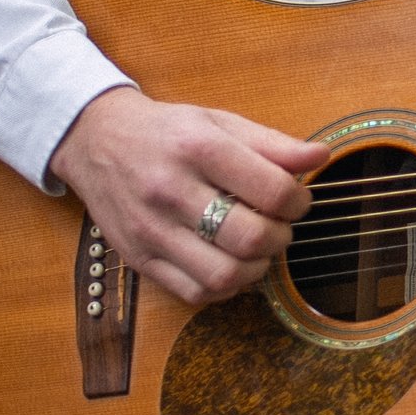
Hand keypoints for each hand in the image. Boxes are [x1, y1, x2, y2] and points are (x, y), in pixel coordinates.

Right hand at [48, 87, 323, 305]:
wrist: (95, 141)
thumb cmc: (167, 131)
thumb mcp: (220, 121)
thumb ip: (272, 143)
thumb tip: (320, 156)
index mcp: (199, 148)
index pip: (272, 190)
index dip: (299, 201)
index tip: (297, 200)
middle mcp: (171, 190)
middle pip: (250, 237)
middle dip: (281, 237)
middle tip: (278, 226)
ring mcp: (151, 230)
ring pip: (223, 275)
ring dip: (255, 268)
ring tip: (255, 247)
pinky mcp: (138, 259)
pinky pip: (194, 293)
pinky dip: (224, 287)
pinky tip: (229, 262)